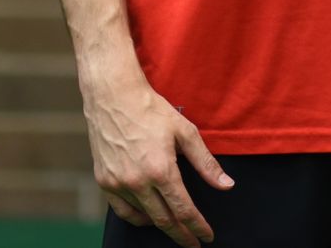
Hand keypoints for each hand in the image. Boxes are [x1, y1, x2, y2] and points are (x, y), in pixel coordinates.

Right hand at [83, 71, 232, 246]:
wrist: (113, 97)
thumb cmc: (152, 111)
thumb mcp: (186, 132)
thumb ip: (206, 163)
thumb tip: (226, 185)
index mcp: (161, 170)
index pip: (184, 210)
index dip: (198, 226)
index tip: (207, 236)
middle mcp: (137, 181)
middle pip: (164, 220)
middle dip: (181, 235)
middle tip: (193, 243)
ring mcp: (118, 183)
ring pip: (143, 217)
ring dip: (161, 225)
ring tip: (175, 226)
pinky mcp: (104, 181)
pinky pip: (122, 210)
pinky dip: (138, 217)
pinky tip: (149, 216)